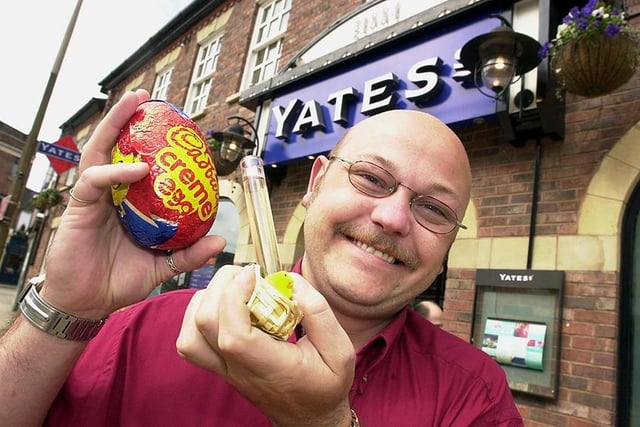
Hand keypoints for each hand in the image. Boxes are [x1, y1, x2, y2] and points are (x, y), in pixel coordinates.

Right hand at [40, 90, 225, 318]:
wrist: (86, 303)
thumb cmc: (118, 281)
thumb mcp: (161, 266)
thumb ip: (187, 253)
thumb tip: (220, 240)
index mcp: (129, 202)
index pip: (138, 162)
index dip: (151, 142)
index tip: (174, 126)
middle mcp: (111, 192)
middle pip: (116, 146)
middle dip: (128, 117)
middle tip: (146, 96)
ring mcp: (94, 197)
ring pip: (100, 150)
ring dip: (115, 124)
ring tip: (133, 103)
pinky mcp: (79, 207)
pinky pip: (94, 179)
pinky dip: (115, 170)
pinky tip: (136, 168)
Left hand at [176, 265, 355, 426]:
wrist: (309, 418)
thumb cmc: (325, 385)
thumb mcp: (340, 351)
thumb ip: (319, 313)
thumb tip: (291, 281)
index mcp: (271, 368)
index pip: (234, 336)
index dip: (235, 298)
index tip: (255, 275)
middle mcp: (240, 370)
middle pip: (205, 325)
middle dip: (221, 287)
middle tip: (248, 275)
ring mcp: (225, 369)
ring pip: (190, 334)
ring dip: (207, 299)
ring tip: (235, 288)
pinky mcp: (218, 365)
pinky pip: (190, 340)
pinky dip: (197, 314)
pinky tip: (223, 303)